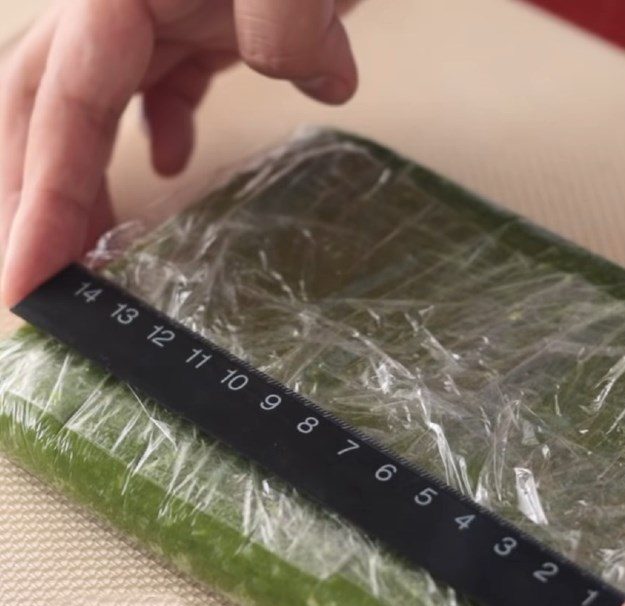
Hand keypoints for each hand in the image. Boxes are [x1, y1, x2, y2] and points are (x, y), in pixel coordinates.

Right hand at [0, 0, 358, 306]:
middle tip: (36, 275)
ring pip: (89, 99)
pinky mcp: (194, 17)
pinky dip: (154, 126)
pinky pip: (154, 80)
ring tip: (92, 242)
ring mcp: (154, 6)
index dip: (40, 201)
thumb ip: (291, 24)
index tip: (28, 282)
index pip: (61, 107)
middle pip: (42, 103)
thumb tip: (318, 82)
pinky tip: (166, 162)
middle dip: (31, 191)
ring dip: (80, 171)